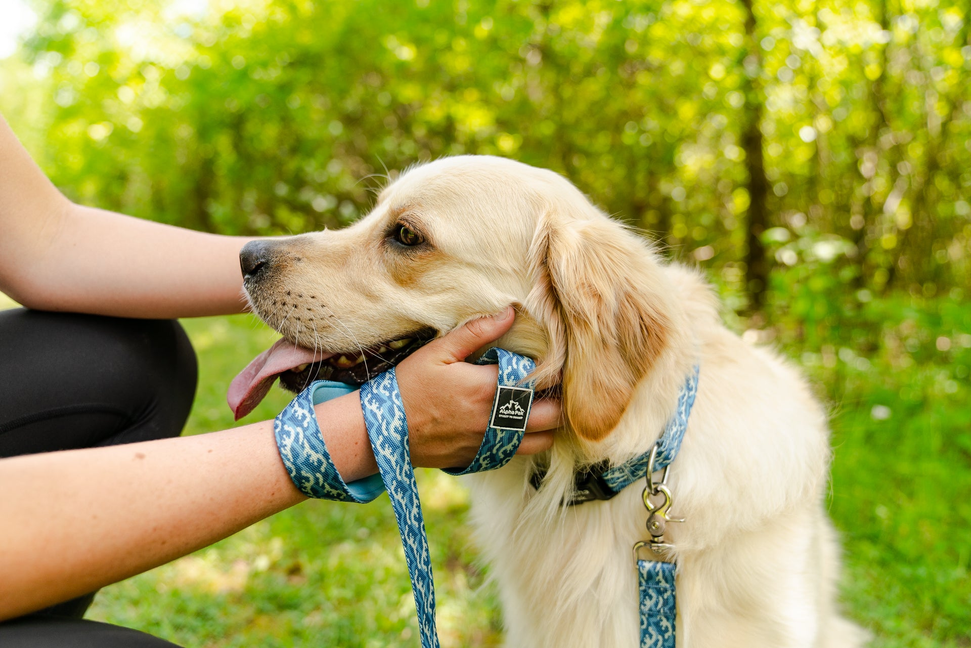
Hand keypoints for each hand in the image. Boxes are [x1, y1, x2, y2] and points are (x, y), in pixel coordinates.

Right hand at [395, 307, 559, 468]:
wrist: (382, 431)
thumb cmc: (408, 386)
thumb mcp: (438, 351)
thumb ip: (476, 331)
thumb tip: (510, 312)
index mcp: (486, 388)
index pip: (538, 378)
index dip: (552, 369)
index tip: (555, 359)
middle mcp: (494, 420)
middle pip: (551, 416)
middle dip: (560, 399)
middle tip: (558, 384)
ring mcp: (489, 444)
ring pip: (542, 440)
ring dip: (549, 424)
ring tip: (545, 405)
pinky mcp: (482, 458)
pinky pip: (520, 454)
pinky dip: (530, 441)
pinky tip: (524, 424)